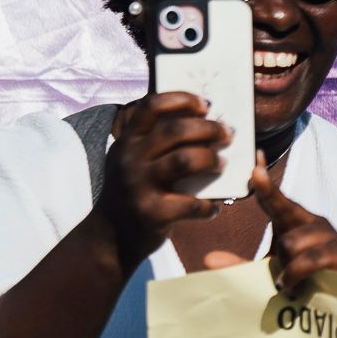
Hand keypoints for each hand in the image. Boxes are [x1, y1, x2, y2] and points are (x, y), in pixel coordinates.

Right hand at [98, 92, 229, 271]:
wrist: (109, 238)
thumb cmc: (133, 191)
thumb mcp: (131, 160)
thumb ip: (154, 140)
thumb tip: (203, 119)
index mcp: (127, 140)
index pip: (152, 105)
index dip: (182, 100)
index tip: (206, 105)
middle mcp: (130, 158)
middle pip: (175, 129)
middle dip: (209, 128)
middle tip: (227, 134)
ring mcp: (139, 185)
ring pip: (186, 160)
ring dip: (212, 160)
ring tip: (222, 165)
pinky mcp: (151, 213)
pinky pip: (191, 203)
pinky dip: (208, 206)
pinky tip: (213, 208)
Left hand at [250, 150, 336, 298]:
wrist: (332, 305)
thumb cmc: (299, 282)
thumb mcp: (265, 272)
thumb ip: (240, 265)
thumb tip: (208, 259)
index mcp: (294, 221)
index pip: (275, 197)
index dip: (265, 181)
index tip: (255, 162)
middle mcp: (313, 222)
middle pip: (284, 215)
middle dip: (279, 248)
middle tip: (286, 273)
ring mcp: (330, 236)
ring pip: (292, 242)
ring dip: (287, 268)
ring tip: (294, 284)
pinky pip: (309, 260)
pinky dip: (296, 276)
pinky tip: (297, 289)